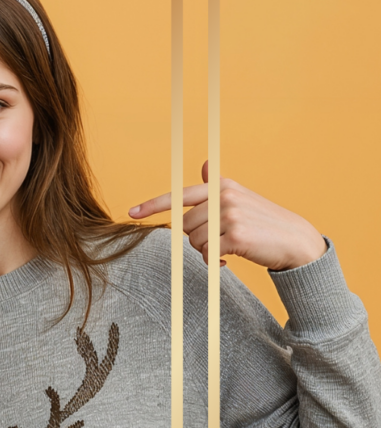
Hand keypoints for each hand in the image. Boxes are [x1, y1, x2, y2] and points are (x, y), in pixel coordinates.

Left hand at [128, 161, 326, 270]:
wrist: (295, 241)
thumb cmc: (263, 223)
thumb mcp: (240, 198)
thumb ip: (218, 187)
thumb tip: (205, 165)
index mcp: (222, 186)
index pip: (179, 195)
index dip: (153, 205)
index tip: (132, 212)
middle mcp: (224, 197)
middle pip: (185, 226)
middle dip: (196, 239)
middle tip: (218, 241)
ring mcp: (230, 216)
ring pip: (195, 242)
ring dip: (206, 251)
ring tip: (226, 248)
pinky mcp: (235, 237)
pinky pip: (207, 255)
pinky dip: (213, 263)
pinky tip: (228, 261)